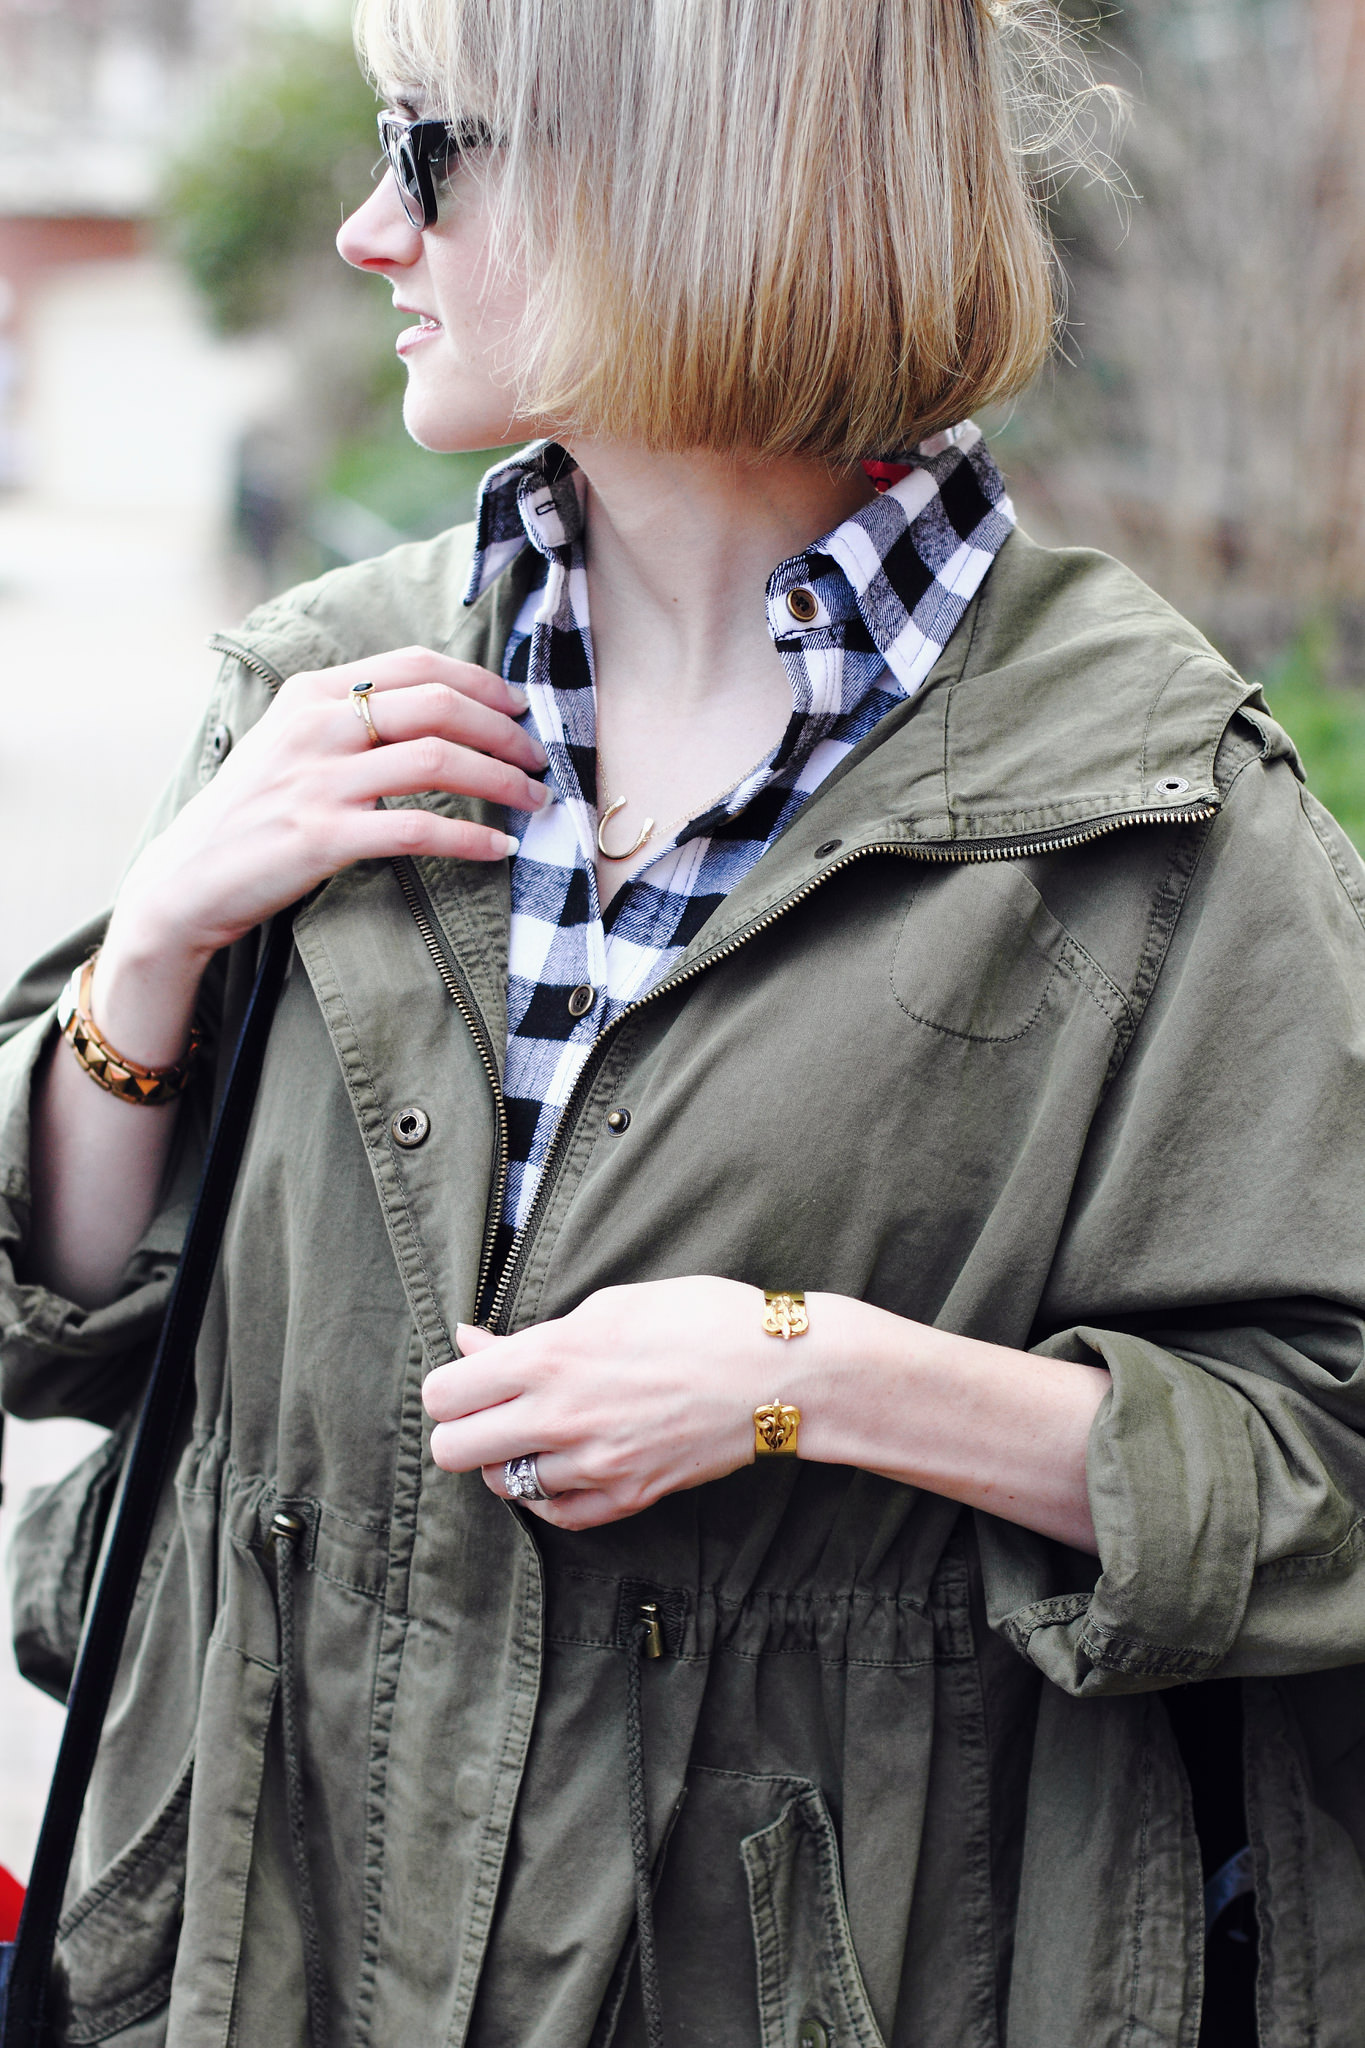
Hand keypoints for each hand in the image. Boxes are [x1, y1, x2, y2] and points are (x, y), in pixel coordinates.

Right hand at [118, 647, 548, 965]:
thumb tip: (434, 710)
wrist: (185, 881)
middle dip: (505, 730)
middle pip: (439, 707)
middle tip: (539, 757)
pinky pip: (419, 829)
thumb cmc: (249, 814)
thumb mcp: (287, 743)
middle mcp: (316, 726)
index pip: (416, 665)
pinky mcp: (322, 837)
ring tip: (533, 799)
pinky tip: (498, 849)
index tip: (518, 706)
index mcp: (311, 693)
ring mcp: (318, 781)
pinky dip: (471, 838)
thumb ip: (346, 718)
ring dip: (502, 780)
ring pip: (439, 762)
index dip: (481, 683)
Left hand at [425, 1277, 805, 1529]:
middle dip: (462, 1430)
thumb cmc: (700, 1319)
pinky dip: (549, 1493)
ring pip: (502, 1485)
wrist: (779, 1372)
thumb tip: (469, 1344)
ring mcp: (595, 1465)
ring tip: (539, 1432)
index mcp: (550, 1359)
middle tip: (492, 1413)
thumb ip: (531, 1335)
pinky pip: (555, 1514)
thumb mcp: (609, 1305)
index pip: (443, 1395)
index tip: (470, 1381)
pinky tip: (565, 1464)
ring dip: (509, 1460)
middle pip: (453, 1451)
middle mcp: (561, 1418)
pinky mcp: (628, 1496)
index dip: (449, 1388)